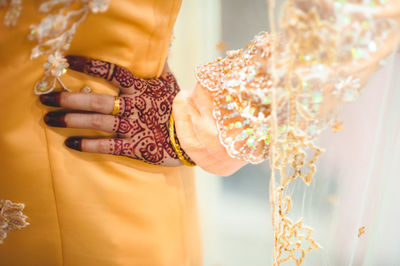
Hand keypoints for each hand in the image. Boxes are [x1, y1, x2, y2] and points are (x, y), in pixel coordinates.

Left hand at [40, 55, 190, 165]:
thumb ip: (162, 64)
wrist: (194, 136)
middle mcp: (132, 106)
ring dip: (71, 121)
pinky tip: (70, 144)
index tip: (65, 61)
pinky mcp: (134, 146)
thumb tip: (163, 42)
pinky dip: (88, 145)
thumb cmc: (180, 108)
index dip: (87, 64)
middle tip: (44, 99)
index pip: (110, 71)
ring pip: (97, 122)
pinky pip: (108, 146)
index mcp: (140, 88)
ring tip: (49, 119)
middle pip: (95, 100)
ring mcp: (133, 127)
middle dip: (68, 99)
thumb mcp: (171, 83)